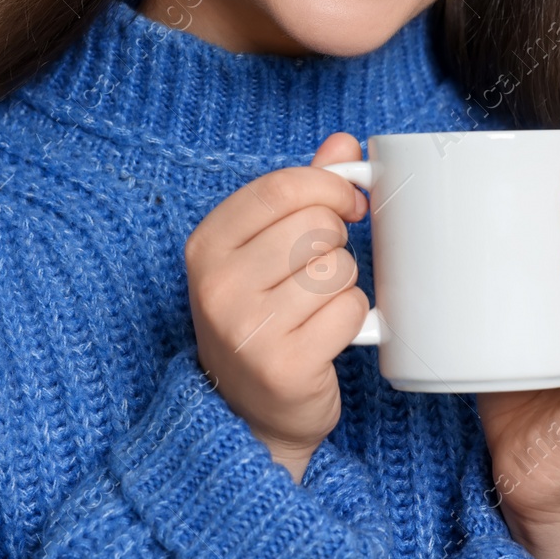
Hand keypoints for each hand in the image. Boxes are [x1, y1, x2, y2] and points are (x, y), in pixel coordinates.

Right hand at [184, 132, 370, 481]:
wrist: (252, 413)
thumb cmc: (263, 319)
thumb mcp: (266, 250)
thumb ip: (303, 193)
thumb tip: (344, 145)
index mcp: (207, 245)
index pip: (282, 187)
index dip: (330, 187)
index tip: (347, 204)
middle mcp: (218, 285)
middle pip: (316, 226)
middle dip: (336, 243)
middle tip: (319, 271)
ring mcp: (247, 328)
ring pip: (338, 268)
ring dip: (343, 286)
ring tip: (315, 309)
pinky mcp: (285, 365)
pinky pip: (350, 311)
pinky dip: (352, 320)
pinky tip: (326, 337)